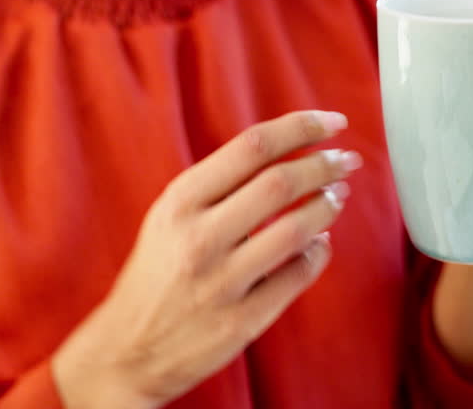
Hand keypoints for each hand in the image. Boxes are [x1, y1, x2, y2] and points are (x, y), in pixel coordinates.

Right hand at [51, 111, 358, 408]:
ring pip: (296, 229)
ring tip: (338, 195)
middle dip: (324, 164)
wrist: (126, 350)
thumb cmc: (157, 274)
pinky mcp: (241, 321)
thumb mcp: (170, 217)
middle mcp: (198, 237)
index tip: (333, 122)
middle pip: (279, 182)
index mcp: (180, 202)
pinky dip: (318, 252)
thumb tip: (288, 152)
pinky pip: (297, 276)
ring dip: (328, 205)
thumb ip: (219, 185)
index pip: (252, 146)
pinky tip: (320, 242)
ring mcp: (221, 281)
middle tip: (346, 160)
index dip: (301, 128)